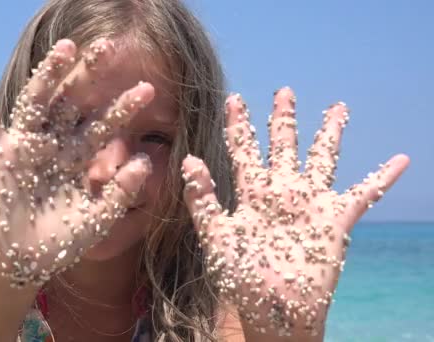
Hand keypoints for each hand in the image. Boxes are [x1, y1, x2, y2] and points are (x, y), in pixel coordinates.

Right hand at [0, 38, 153, 288]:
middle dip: (89, 75)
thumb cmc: (61, 242)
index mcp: (79, 156)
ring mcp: (24, 146)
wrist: (24, 264)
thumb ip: (121, 193)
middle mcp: (53, 144)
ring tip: (66, 47)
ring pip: (37, 102)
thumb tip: (146, 162)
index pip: (104, 125)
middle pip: (73, 101)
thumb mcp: (97, 219)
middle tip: (109, 46)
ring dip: (49, 74)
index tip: (147, 90)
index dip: (123, 108)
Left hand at [181, 88, 408, 337]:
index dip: (239, 126)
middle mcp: (281, 193)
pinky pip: (363, 194)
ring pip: (321, 159)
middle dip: (284, 120)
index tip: (235, 99)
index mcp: (251, 194)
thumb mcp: (216, 237)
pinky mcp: (334, 220)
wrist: (273, 310)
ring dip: (329, 134)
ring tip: (338, 108)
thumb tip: (189, 160)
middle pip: (283, 147)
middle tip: (284, 92)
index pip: (244, 152)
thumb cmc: (241, 278)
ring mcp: (309, 204)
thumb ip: (204, 199)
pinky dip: (382, 178)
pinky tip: (400, 159)